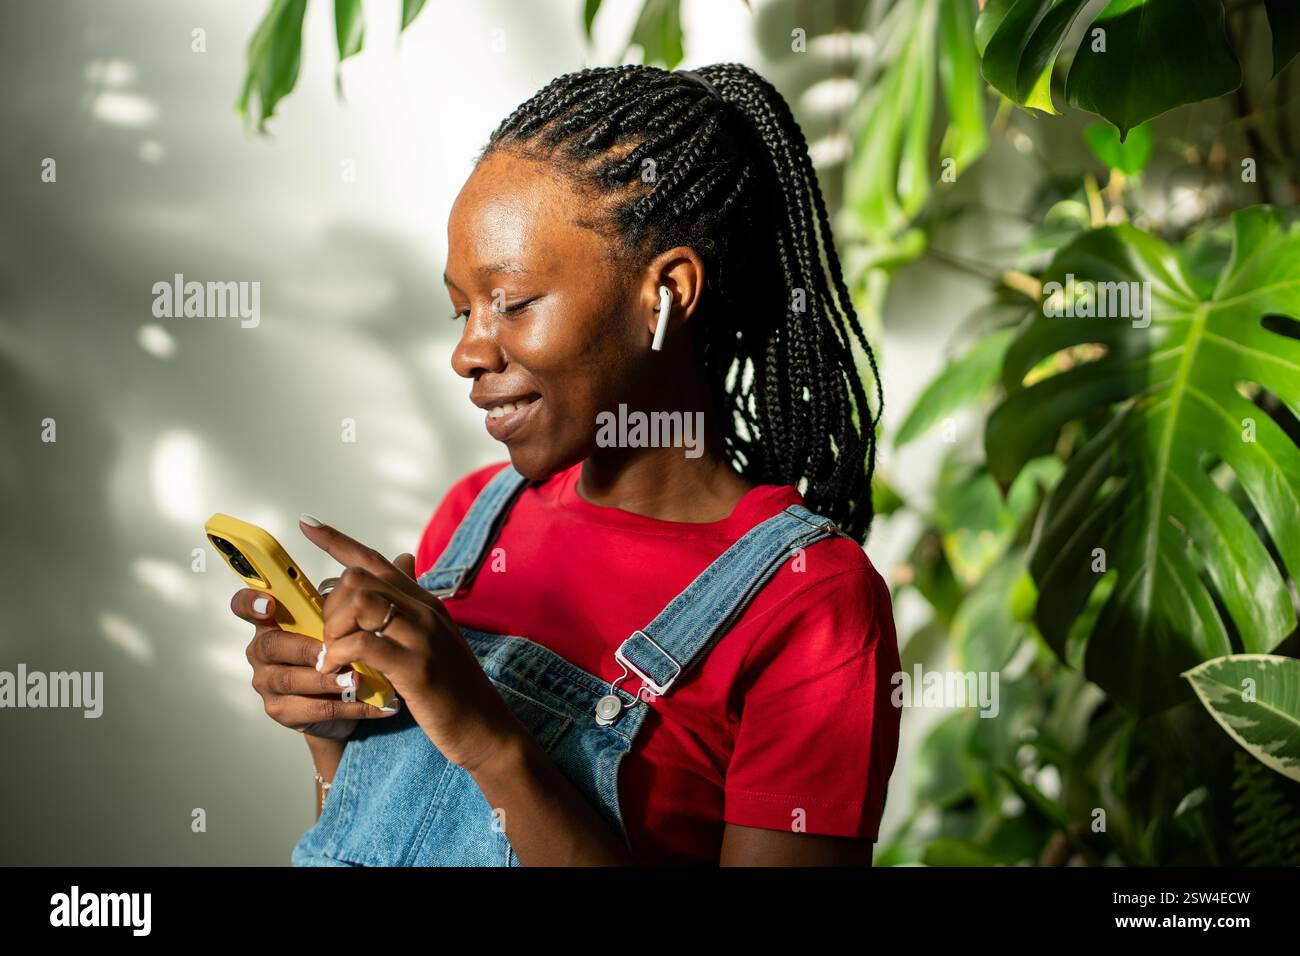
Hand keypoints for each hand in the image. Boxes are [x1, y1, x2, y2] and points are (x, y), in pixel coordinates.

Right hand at [232, 589, 398, 738]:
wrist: (351, 705)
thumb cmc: (348, 653)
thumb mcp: (357, 621)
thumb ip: (375, 590)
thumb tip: (405, 558)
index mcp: (278, 619)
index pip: (246, 604)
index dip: (251, 602)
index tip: (271, 603)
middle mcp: (265, 648)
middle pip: (271, 644)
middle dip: (305, 648)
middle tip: (332, 652)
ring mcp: (269, 682)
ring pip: (291, 679)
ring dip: (328, 680)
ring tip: (358, 680)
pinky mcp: (282, 711)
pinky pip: (311, 709)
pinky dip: (345, 706)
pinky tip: (373, 703)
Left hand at [298, 515, 525, 772]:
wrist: (484, 726)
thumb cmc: (453, 687)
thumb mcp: (434, 638)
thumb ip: (411, 607)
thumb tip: (399, 568)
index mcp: (424, 601)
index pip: (375, 559)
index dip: (336, 540)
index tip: (306, 524)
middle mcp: (424, 610)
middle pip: (358, 579)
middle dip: (329, 606)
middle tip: (329, 639)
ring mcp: (422, 636)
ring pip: (360, 603)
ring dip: (334, 628)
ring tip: (333, 655)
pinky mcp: (416, 667)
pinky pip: (364, 644)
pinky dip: (341, 654)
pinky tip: (337, 670)